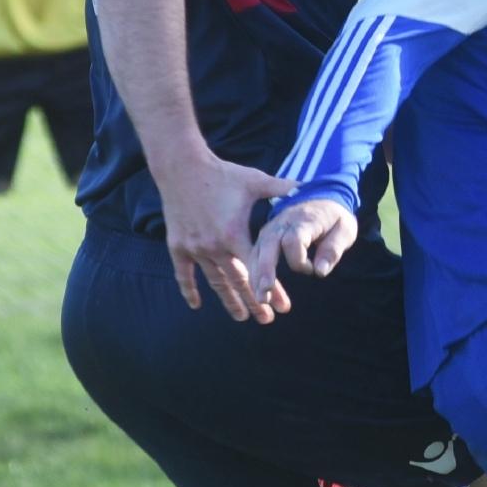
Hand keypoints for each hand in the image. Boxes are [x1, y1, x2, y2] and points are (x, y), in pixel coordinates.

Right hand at [155, 154, 294, 321]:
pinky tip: (197, 305)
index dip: (272, 290)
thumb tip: (308, 187)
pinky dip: (190, 291)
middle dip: (254, 302)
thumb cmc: (222, 174)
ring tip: (241, 317)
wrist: (182, 167)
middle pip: (238, 282)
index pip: (258, 269)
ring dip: (229, 301)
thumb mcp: (255, 181)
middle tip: (267, 320)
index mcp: (235, 234)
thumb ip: (282, 188)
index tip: (282, 307)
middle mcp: (215, 246)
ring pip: (215, 282)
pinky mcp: (178, 246)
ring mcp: (195, 248)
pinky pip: (184, 274)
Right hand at [246, 197, 358, 315]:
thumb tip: (320, 271)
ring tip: (261, 299)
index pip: (293, 240)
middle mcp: (283, 222)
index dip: (299, 260)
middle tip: (265, 292)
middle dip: (265, 269)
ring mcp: (271, 229)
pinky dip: (254, 273)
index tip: (311, 269)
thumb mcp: (345, 230)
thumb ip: (333, 249)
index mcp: (304, 219)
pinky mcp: (265, 237)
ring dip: (256, 275)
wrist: (323, 198)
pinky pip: (255, 254)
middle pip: (269, 244)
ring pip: (258, 251)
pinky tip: (258, 291)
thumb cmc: (335, 218)